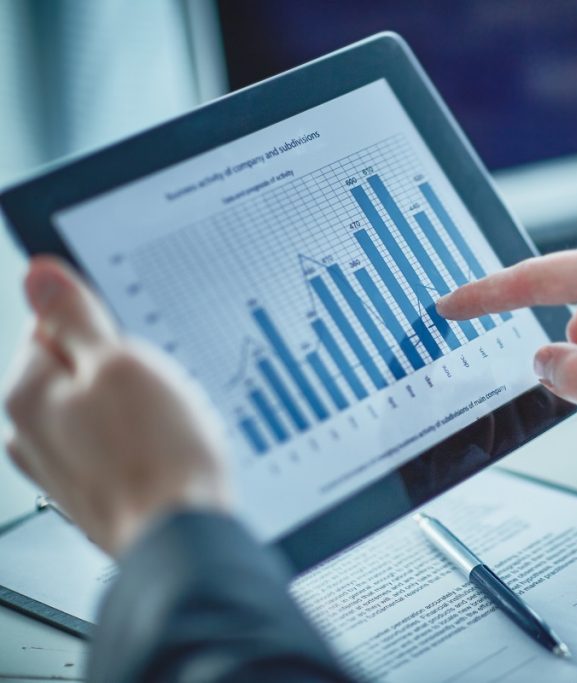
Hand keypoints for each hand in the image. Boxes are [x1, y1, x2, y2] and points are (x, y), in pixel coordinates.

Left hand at [3, 257, 229, 555]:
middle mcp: (32, 434)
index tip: (134, 341)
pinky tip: (168, 450)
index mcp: (28, 393)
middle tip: (159, 383)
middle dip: (122, 369)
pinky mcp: (95, 491)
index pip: (51, 326)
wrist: (180, 540)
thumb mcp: (121, 363)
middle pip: (79, 369)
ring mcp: (63, 467)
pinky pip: (117, 445)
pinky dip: (141, 441)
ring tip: (170, 420)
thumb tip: (39, 276)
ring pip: (103, 409)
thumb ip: (75, 317)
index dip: (104, 326)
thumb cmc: (156, 458)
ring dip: (136, 407)